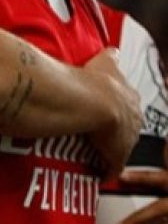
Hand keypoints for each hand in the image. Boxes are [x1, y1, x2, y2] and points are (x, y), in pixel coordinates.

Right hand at [84, 49, 140, 180]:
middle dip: (116, 129)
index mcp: (130, 97)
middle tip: (100, 132)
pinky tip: (97, 173)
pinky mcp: (117, 156)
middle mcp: (133, 118)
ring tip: (95, 152)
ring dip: (110, 149)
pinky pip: (112, 166)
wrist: (89, 102)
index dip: (115, 107)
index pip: (127, 104)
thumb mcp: (104, 63)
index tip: (106, 111)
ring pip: (121, 146)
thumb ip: (110, 57)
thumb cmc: (92, 81)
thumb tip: (113, 50)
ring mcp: (127, 138)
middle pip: (128, 126)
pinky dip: (105, 170)